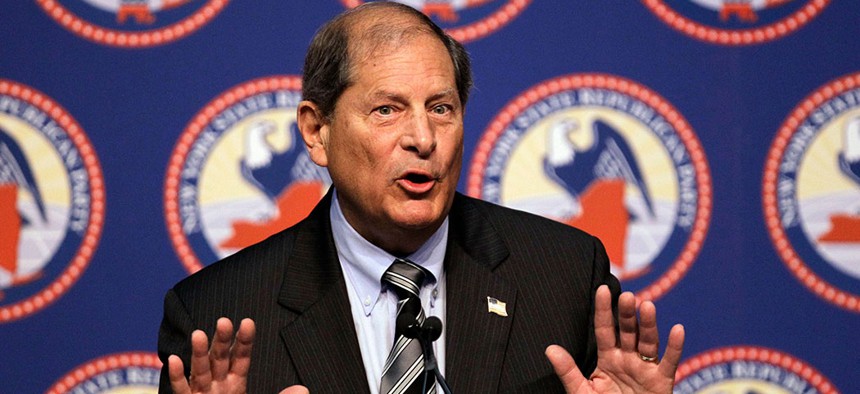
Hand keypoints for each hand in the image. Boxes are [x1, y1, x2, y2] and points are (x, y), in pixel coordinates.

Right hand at [168, 317, 308, 393]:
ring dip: (198, 353)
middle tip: (224, 321)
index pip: (242, 358)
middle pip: (220, 358)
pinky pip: (182, 390)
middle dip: (221, 340)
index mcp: (236, 383)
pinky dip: (176, 376)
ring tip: (198, 333)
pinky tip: (174, 359)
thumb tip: (303, 389)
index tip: (248, 322)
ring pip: (200, 370)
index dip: (244, 341)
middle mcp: (218, 385)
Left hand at [545, 285, 684, 392]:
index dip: (603, 310)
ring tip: (647, 306)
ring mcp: (645, 368)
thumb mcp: (582, 391)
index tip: (602, 289)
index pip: (604, 329)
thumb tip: (549, 349)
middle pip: (628, 331)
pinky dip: (675, 347)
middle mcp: (627, 358)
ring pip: (648, 342)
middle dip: (627, 313)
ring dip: (648, 324)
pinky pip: (670, 363)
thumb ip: (568, 371)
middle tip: (626, 296)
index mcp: (607, 358)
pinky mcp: (661, 381)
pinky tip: (677, 329)